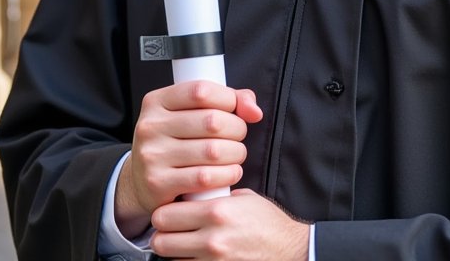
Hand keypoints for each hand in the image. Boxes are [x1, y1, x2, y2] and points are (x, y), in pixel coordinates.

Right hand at [114, 81, 262, 237]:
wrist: (141, 181)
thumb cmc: (175, 140)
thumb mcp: (190, 112)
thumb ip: (227, 100)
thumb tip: (254, 111)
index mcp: (157, 101)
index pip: (201, 91)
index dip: (228, 99)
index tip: (235, 110)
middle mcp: (150, 126)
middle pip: (212, 121)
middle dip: (237, 129)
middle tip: (238, 137)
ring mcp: (151, 156)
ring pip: (212, 151)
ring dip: (236, 154)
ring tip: (236, 155)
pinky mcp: (157, 184)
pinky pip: (205, 178)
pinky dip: (227, 175)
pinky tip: (230, 172)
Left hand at [151, 188, 310, 260]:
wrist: (288, 248)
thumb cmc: (267, 222)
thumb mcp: (242, 197)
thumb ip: (215, 196)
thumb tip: (192, 194)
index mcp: (216, 211)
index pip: (165, 215)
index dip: (162, 213)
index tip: (166, 212)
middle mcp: (211, 239)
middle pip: (161, 242)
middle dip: (162, 235)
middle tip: (168, 230)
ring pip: (171, 260)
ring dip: (173, 252)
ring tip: (183, 243)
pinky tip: (195, 255)